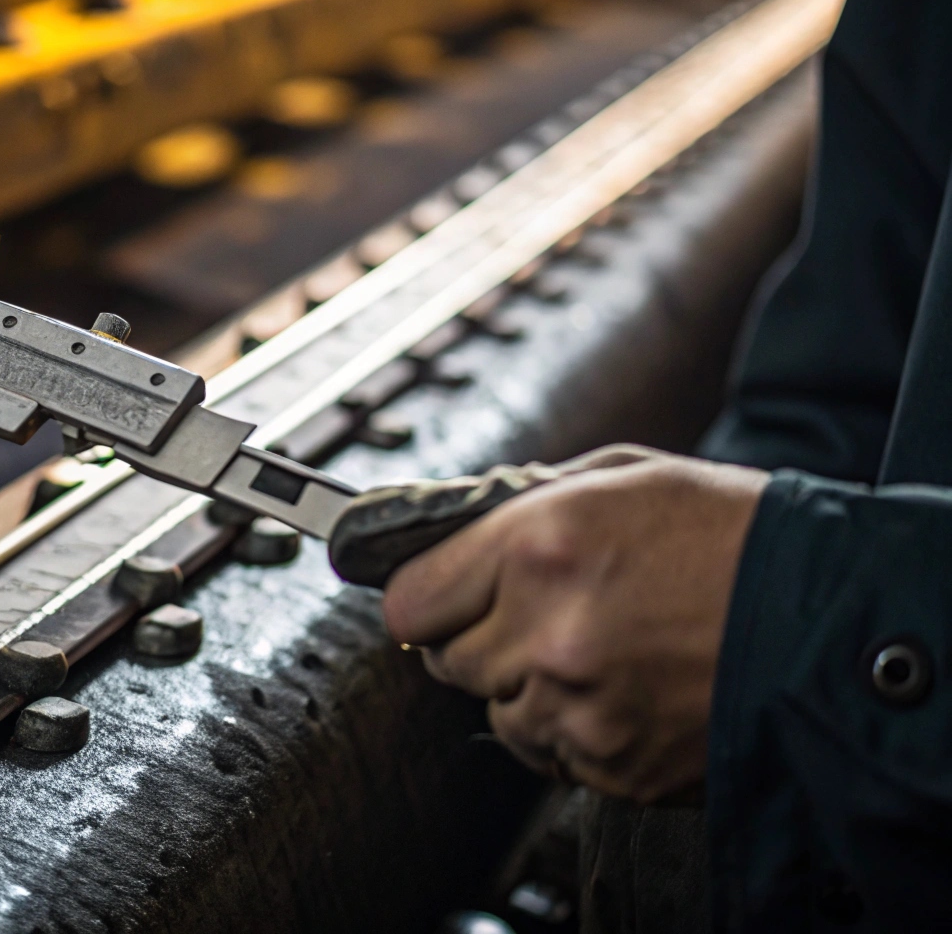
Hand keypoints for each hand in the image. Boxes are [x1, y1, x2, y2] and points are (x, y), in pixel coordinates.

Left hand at [383, 450, 766, 800]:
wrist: (832, 623)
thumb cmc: (735, 537)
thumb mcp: (625, 478)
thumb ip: (525, 501)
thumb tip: (453, 521)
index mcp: (538, 546)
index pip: (409, 598)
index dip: (424, 594)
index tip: (439, 591)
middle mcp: (545, 632)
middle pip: (444, 658)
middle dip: (475, 635)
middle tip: (530, 614)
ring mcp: (577, 707)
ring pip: (494, 709)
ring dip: (523, 685)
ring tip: (595, 649)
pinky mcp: (611, 764)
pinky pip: (549, 751)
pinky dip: (569, 727)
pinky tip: (621, 688)